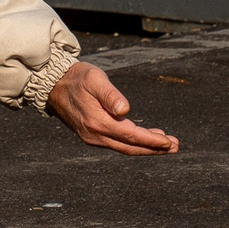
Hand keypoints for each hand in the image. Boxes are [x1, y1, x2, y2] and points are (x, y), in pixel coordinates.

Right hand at [45, 61, 178, 155]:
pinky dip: (133, 143)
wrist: (53, 85)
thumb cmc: (77, 78)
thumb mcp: (95, 79)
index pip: (131, 136)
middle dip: (154, 149)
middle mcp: (95, 135)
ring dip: (146, 147)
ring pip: (124, 148)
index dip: (152, 141)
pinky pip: (116, 144)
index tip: (169, 142)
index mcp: (98, 122)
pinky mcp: (91, 136)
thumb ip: (111, 95)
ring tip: (167, 144)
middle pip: (130, 148)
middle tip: (175, 147)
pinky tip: (145, 138)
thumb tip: (125, 110)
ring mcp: (92, 138)